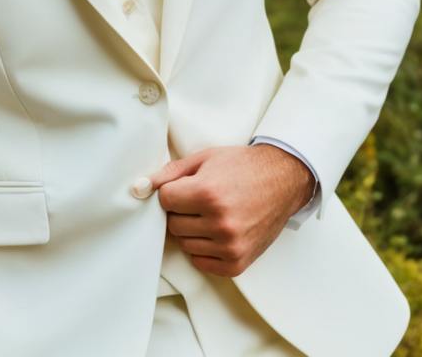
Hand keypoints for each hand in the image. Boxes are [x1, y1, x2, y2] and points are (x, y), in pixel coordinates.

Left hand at [148, 144, 316, 277]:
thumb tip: (139, 187)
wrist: (281, 181)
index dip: (173, 192)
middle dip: (181, 211)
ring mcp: (230, 246)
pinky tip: (217, 230)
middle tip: (200, 199)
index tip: (186, 186)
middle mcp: (220, 223)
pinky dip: (204, 249)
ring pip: (185, 244)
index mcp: (208, 193)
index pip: (165, 201)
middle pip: (174, 224)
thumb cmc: (241, 166)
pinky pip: (201, 262)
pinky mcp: (237, 263)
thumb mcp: (204, 158)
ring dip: (192, 230)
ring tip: (212, 213)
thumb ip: (169, 173)